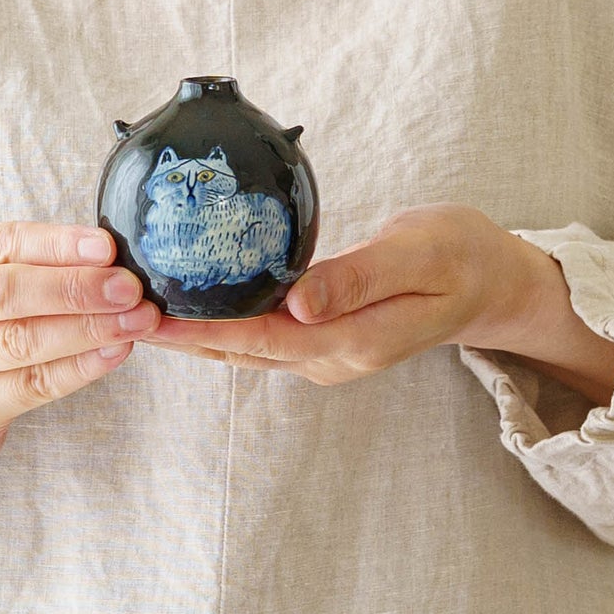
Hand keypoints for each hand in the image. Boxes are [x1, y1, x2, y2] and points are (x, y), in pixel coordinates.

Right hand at [0, 221, 161, 486]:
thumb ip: (31, 264)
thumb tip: (114, 258)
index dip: (56, 244)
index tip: (108, 247)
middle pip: (3, 292)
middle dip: (74, 288)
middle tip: (129, 288)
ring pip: (19, 341)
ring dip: (86, 329)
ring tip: (136, 321)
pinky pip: (29, 385)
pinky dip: (78, 368)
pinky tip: (114, 353)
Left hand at [139, 203, 532, 385]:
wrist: (492, 281)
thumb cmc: (460, 257)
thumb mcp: (419, 255)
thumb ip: (359, 279)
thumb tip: (299, 306)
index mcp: (353, 342)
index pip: (261, 338)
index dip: (203, 331)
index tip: (152, 318)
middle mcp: (332, 358)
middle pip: (241, 350)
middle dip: (181, 336)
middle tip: (120, 312)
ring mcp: (326, 355)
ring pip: (246, 349)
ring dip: (193, 334)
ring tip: (138, 312)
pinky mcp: (323, 341)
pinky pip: (261, 337)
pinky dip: (221, 325)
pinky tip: (190, 306)